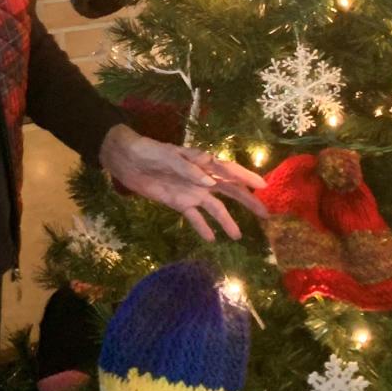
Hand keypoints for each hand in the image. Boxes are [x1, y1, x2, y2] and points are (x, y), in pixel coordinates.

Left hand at [98, 125, 268, 241]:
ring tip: (238, 236)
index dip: (246, 177)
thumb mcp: (167, 156)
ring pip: (214, 207)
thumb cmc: (149, 151)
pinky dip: (202, 227)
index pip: (228, 170)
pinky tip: (211, 239)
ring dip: (226, 221)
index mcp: (201, 162)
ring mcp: (191, 192)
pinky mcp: (178, 203)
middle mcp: (201, 179)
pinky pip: (194, 217)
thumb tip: (209, 183)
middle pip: (229, 190)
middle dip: (247, 201)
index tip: (264, 186)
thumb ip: (188, 168)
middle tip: (265, 214)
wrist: (126, 159)